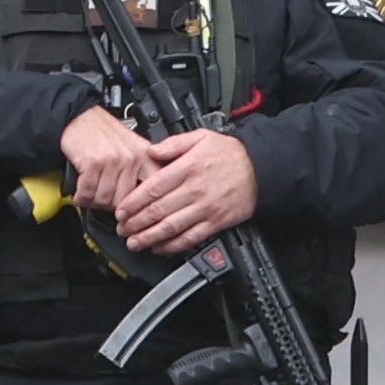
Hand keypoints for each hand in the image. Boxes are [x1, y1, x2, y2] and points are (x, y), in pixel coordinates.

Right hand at [55, 105, 150, 211]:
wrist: (76, 115)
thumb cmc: (100, 131)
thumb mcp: (130, 145)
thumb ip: (139, 167)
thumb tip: (142, 198)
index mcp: (145, 154)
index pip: (151, 189)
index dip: (138, 207)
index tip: (129, 214)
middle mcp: (132, 157)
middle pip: (124, 201)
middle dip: (109, 206)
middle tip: (101, 202)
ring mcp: (114, 160)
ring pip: (105, 199)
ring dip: (92, 201)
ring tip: (88, 195)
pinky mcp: (93, 163)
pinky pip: (88, 193)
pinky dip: (80, 197)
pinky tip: (79, 192)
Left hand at [109, 129, 265, 257]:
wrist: (263, 168)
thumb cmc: (232, 153)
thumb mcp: (202, 137)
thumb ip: (174, 144)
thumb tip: (151, 151)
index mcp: (189, 167)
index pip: (153, 187)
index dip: (133, 202)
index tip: (121, 210)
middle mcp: (196, 189)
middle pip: (158, 210)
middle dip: (135, 222)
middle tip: (122, 229)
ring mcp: (206, 208)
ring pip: (171, 227)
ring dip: (149, 237)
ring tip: (134, 241)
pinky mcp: (216, 222)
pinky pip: (191, 238)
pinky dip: (172, 246)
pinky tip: (160, 247)